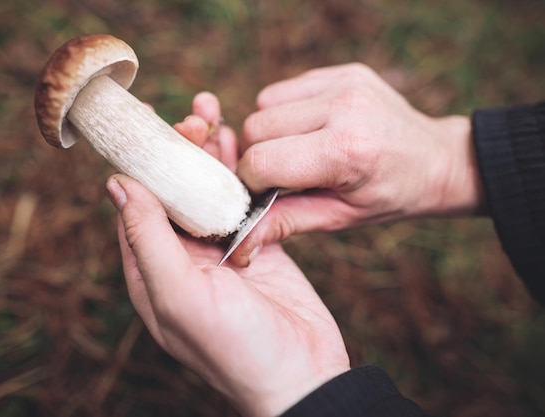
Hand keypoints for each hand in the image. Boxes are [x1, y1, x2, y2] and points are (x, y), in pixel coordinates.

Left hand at [106, 93, 349, 416]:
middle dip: (179, 150)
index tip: (154, 125)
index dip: (144, 162)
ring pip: (207, 190)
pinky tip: (238, 142)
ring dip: (208, 153)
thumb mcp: (180, 295)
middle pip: (173, 191)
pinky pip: (241, 200)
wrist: (303, 377)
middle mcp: (181, 258)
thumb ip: (148, 239)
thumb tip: (117, 184)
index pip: (137, 204)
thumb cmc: (237, 348)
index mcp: (152, 271)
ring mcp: (219, 251)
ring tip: (213, 113)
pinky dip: (239, 171)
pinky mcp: (255, 245)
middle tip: (194, 117)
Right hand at [234, 63, 483, 265]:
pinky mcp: (343, 70)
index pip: (261, 161)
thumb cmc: (391, 195)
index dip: (250, 183)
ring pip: (264, 103)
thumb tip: (239, 243)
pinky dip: (285, 112)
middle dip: (255, 155)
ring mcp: (344, 82)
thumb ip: (286, 222)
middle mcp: (344, 107)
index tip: (261, 194)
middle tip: (278, 175)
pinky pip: (285, 89)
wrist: (437, 159)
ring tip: (298, 151)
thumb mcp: (341, 218)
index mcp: (346, 151)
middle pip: (255, 126)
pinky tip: (310, 130)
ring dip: (268, 131)